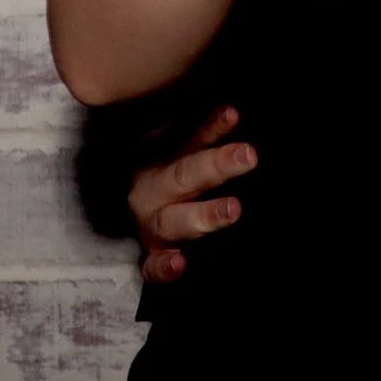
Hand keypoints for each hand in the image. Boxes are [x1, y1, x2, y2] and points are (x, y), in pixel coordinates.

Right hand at [130, 106, 255, 284]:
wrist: (131, 214)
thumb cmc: (171, 175)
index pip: (189, 138)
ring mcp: (151, 224)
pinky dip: (162, 268)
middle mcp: (153, 189)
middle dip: (216, 165)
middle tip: (249, 156)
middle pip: (183, 174)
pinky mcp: (150, 256)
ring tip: (233, 209)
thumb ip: (203, 135)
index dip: (211, 127)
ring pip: (173, 220)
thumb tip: (237, 113)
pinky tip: (179, 265)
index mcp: (161, 157)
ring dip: (202, 215)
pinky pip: (150, 266)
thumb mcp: (179, 149)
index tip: (233, 114)